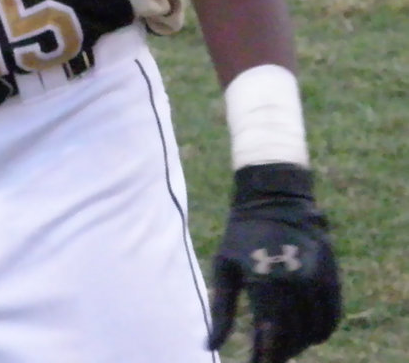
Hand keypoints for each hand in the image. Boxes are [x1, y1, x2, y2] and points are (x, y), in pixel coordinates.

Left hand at [208, 164, 340, 361]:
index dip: (264, 358)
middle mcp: (295, 282)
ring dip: (300, 344)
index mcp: (265, 280)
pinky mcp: (332, 275)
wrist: (274, 197)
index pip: (270, 337)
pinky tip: (305, 332)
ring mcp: (317, 278)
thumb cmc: (241, 234)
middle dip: (280, 353)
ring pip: (315, 332)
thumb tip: (209, 346)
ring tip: (283, 344)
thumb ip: (221, 310)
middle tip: (266, 355)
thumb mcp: (224, 267)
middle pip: (293, 338)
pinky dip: (320, 331)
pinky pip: (332, 317)